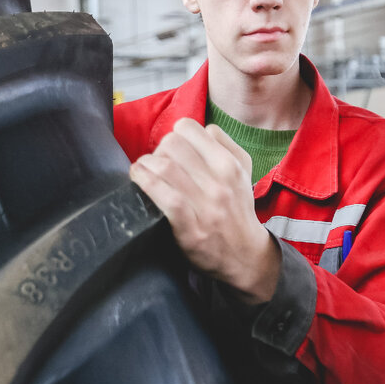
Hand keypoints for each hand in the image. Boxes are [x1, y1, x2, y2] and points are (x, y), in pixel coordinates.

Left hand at [130, 118, 279, 303]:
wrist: (245, 255)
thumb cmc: (237, 209)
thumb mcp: (244, 171)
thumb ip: (225, 144)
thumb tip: (202, 130)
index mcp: (230, 164)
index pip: (188, 128)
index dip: (175, 135)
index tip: (172, 149)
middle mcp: (219, 181)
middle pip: (172, 144)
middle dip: (158, 150)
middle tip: (156, 163)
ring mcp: (205, 204)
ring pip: (164, 167)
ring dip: (145, 165)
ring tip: (142, 170)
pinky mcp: (190, 226)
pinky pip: (162, 196)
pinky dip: (144, 182)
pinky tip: (139, 180)